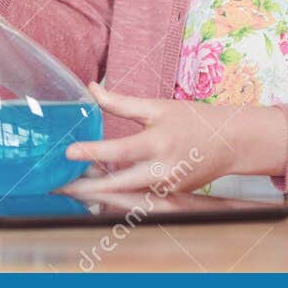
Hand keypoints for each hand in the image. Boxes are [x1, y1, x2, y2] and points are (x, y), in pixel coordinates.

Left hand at [60, 81, 287, 195]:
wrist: (231, 143)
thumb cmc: (193, 120)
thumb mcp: (158, 107)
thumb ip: (121, 102)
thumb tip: (90, 88)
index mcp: (159, 143)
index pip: (120, 151)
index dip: (93, 152)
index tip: (68, 152)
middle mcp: (163, 171)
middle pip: (119, 185)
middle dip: (86, 188)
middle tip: (56, 186)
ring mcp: (166, 188)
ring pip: (126, 198)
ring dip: (97, 195)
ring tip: (66, 189)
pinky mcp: (168, 196)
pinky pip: (137, 199)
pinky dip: (114, 197)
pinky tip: (91, 191)